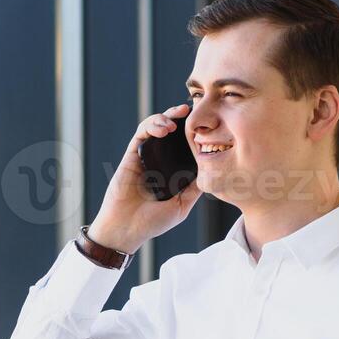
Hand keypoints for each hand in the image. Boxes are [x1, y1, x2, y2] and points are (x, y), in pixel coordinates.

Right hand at [88, 103, 202, 253]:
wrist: (127, 228)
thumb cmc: (152, 222)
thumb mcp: (182, 206)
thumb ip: (194, 189)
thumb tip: (211, 170)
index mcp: (171, 172)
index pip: (183, 146)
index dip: (192, 133)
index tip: (206, 124)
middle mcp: (159, 162)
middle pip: (170, 132)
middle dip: (180, 117)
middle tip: (192, 110)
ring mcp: (145, 157)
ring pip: (155, 127)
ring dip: (166, 118)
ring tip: (175, 121)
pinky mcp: (131, 155)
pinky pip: (142, 134)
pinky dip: (152, 125)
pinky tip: (164, 128)